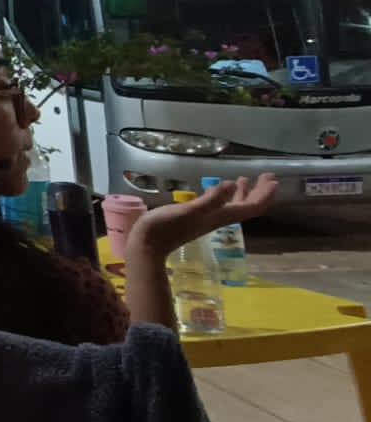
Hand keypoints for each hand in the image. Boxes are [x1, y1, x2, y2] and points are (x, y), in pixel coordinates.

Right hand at [131, 174, 278, 257]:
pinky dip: (225, 196)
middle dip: (258, 192)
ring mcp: (208, 219)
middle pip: (246, 207)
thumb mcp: (189, 211)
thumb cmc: (166, 227)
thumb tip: (232, 184)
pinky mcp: (196, 218)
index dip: (264, 194)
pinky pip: (219, 206)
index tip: (273, 179)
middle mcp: (218, 218)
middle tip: (266, 176)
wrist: (148, 246)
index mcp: (220, 216)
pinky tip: (217, 189)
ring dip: (243, 193)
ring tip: (245, 179)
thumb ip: (211, 199)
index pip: (251, 207)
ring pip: (233, 206)